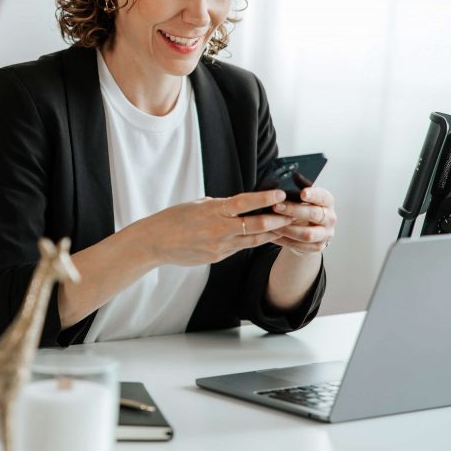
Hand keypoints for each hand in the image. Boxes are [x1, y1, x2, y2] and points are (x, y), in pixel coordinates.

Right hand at [132, 190, 292, 266]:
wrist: (155, 243)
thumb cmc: (174, 219)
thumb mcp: (198, 205)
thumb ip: (220, 206)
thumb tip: (238, 205)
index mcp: (213, 211)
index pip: (244, 203)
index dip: (265, 198)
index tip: (281, 193)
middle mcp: (219, 229)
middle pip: (256, 225)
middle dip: (278, 220)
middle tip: (295, 214)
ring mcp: (220, 246)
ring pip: (253, 240)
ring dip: (271, 233)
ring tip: (287, 227)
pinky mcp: (218, 257)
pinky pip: (240, 248)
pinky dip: (253, 242)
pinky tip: (264, 238)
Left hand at [271, 186, 336, 256]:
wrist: (308, 230)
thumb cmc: (304, 208)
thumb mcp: (303, 196)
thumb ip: (300, 186)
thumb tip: (294, 174)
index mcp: (327, 202)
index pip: (324, 197)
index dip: (314, 195)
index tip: (302, 193)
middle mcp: (330, 218)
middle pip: (314, 215)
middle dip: (294, 210)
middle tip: (276, 206)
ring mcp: (325, 234)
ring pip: (308, 234)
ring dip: (288, 229)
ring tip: (271, 224)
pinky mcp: (318, 247)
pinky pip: (301, 246)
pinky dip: (286, 241)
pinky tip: (273, 235)